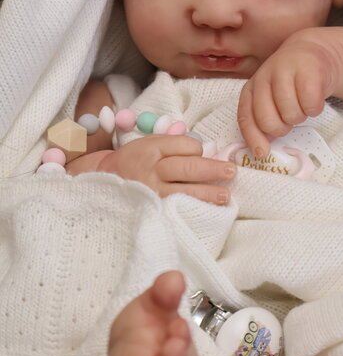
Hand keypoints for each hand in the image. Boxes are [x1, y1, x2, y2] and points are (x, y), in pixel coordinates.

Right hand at [97, 134, 235, 204]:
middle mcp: (149, 171)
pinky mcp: (151, 211)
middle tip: (231, 171)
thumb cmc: (130, 163)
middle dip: (211, 169)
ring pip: (184, 191)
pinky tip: (207, 212)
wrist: (100, 184)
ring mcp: (150, 194)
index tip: (200, 152)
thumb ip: (170, 144)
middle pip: (186, 168)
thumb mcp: (144, 144)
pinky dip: (193, 209)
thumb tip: (201, 148)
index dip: (196, 148)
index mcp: (148, 149)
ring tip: (225, 195)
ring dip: (208, 193)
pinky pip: (176, 210)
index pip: (182, 146)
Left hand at [238, 29, 341, 156]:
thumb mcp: (271, 99)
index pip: (246, 117)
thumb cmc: (290, 84)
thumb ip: (263, 119)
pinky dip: (314, 109)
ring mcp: (285, 71)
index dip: (253, 138)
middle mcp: (264, 77)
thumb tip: (261, 150)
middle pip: (268, 121)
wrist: (313, 52)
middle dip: (281, 127)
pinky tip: (313, 100)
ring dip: (299, 116)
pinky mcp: (309, 70)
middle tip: (289, 119)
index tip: (261, 153)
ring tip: (302, 105)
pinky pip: (311, 105)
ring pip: (291, 115)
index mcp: (251, 87)